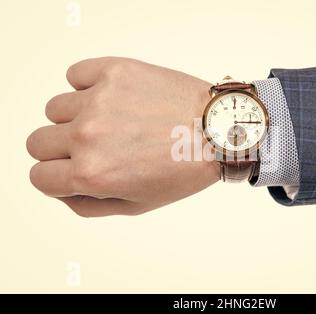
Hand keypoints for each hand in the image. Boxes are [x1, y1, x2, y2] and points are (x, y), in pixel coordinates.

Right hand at [27, 57, 218, 216]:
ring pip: (55, 108)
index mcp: (92, 173)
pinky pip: (76, 74)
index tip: (71, 171)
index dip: (55, 177)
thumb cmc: (184, 169)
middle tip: (93, 147)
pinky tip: (113, 97)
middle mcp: (88, 135)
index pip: (38, 177)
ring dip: (75, 117)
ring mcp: (100, 99)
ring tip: (112, 121)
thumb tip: (62, 188)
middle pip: (38, 142)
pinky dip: (86, 85)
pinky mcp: (115, 71)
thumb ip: (88, 204)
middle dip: (60, 150)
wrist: (217, 130)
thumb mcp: (137, 205)